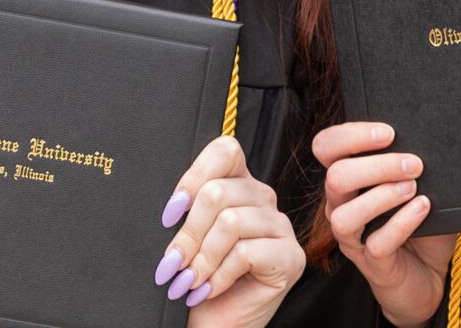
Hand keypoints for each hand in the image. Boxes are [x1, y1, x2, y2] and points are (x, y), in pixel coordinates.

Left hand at [153, 135, 303, 327]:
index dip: (193, 176)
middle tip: (171, 264)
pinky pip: (245, 252)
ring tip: (188, 281)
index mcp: (240, 183)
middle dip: (187, 234)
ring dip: (201, 259)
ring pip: (230, 222)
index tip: (170, 213)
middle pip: (218, 192)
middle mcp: (264, 198)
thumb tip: (171, 204)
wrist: (214, 327)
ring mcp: (281, 226)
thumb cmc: (198, 281)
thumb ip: (188, 210)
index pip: (225, 150)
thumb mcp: (189, 237)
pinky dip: (218, 275)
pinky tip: (209, 289)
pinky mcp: (290, 257)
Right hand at [313, 122, 455, 327]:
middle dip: (375, 165)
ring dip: (382, 196)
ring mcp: (352, 237)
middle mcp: (341, 205)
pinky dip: (402, 222)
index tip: (389, 133)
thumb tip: (424, 137)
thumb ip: (408, 162)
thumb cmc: (419, 218)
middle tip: (413, 164)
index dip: (351, 136)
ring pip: (345, 215)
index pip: (326, 147)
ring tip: (413, 187)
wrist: (429, 270)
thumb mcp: (413, 182)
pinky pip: (376, 244)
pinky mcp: (371, 264)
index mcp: (346, 177)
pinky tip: (422, 208)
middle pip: (335, 177)